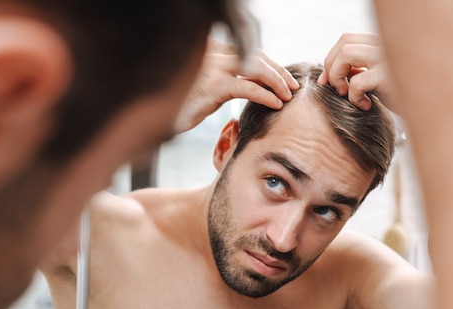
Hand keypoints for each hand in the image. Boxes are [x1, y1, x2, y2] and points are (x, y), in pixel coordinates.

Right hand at [174, 38, 298, 132]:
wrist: (160, 117)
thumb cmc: (184, 104)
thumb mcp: (205, 83)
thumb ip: (225, 75)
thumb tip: (252, 79)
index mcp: (210, 47)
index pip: (248, 49)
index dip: (270, 63)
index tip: (284, 77)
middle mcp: (211, 51)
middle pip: (255, 56)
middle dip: (278, 71)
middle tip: (292, 86)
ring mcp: (212, 67)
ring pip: (255, 68)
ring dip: (277, 82)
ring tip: (288, 96)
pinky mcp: (213, 87)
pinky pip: (248, 88)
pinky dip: (266, 96)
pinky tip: (276, 104)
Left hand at [318, 33, 399, 113]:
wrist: (433, 112)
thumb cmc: (407, 99)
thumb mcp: (378, 82)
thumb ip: (360, 72)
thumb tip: (329, 74)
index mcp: (384, 44)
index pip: (347, 39)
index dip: (331, 59)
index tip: (327, 82)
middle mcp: (387, 45)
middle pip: (344, 41)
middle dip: (331, 66)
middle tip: (337, 90)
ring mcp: (389, 58)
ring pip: (346, 53)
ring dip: (338, 76)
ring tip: (348, 95)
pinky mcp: (390, 76)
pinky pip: (357, 80)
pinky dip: (353, 96)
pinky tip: (366, 106)